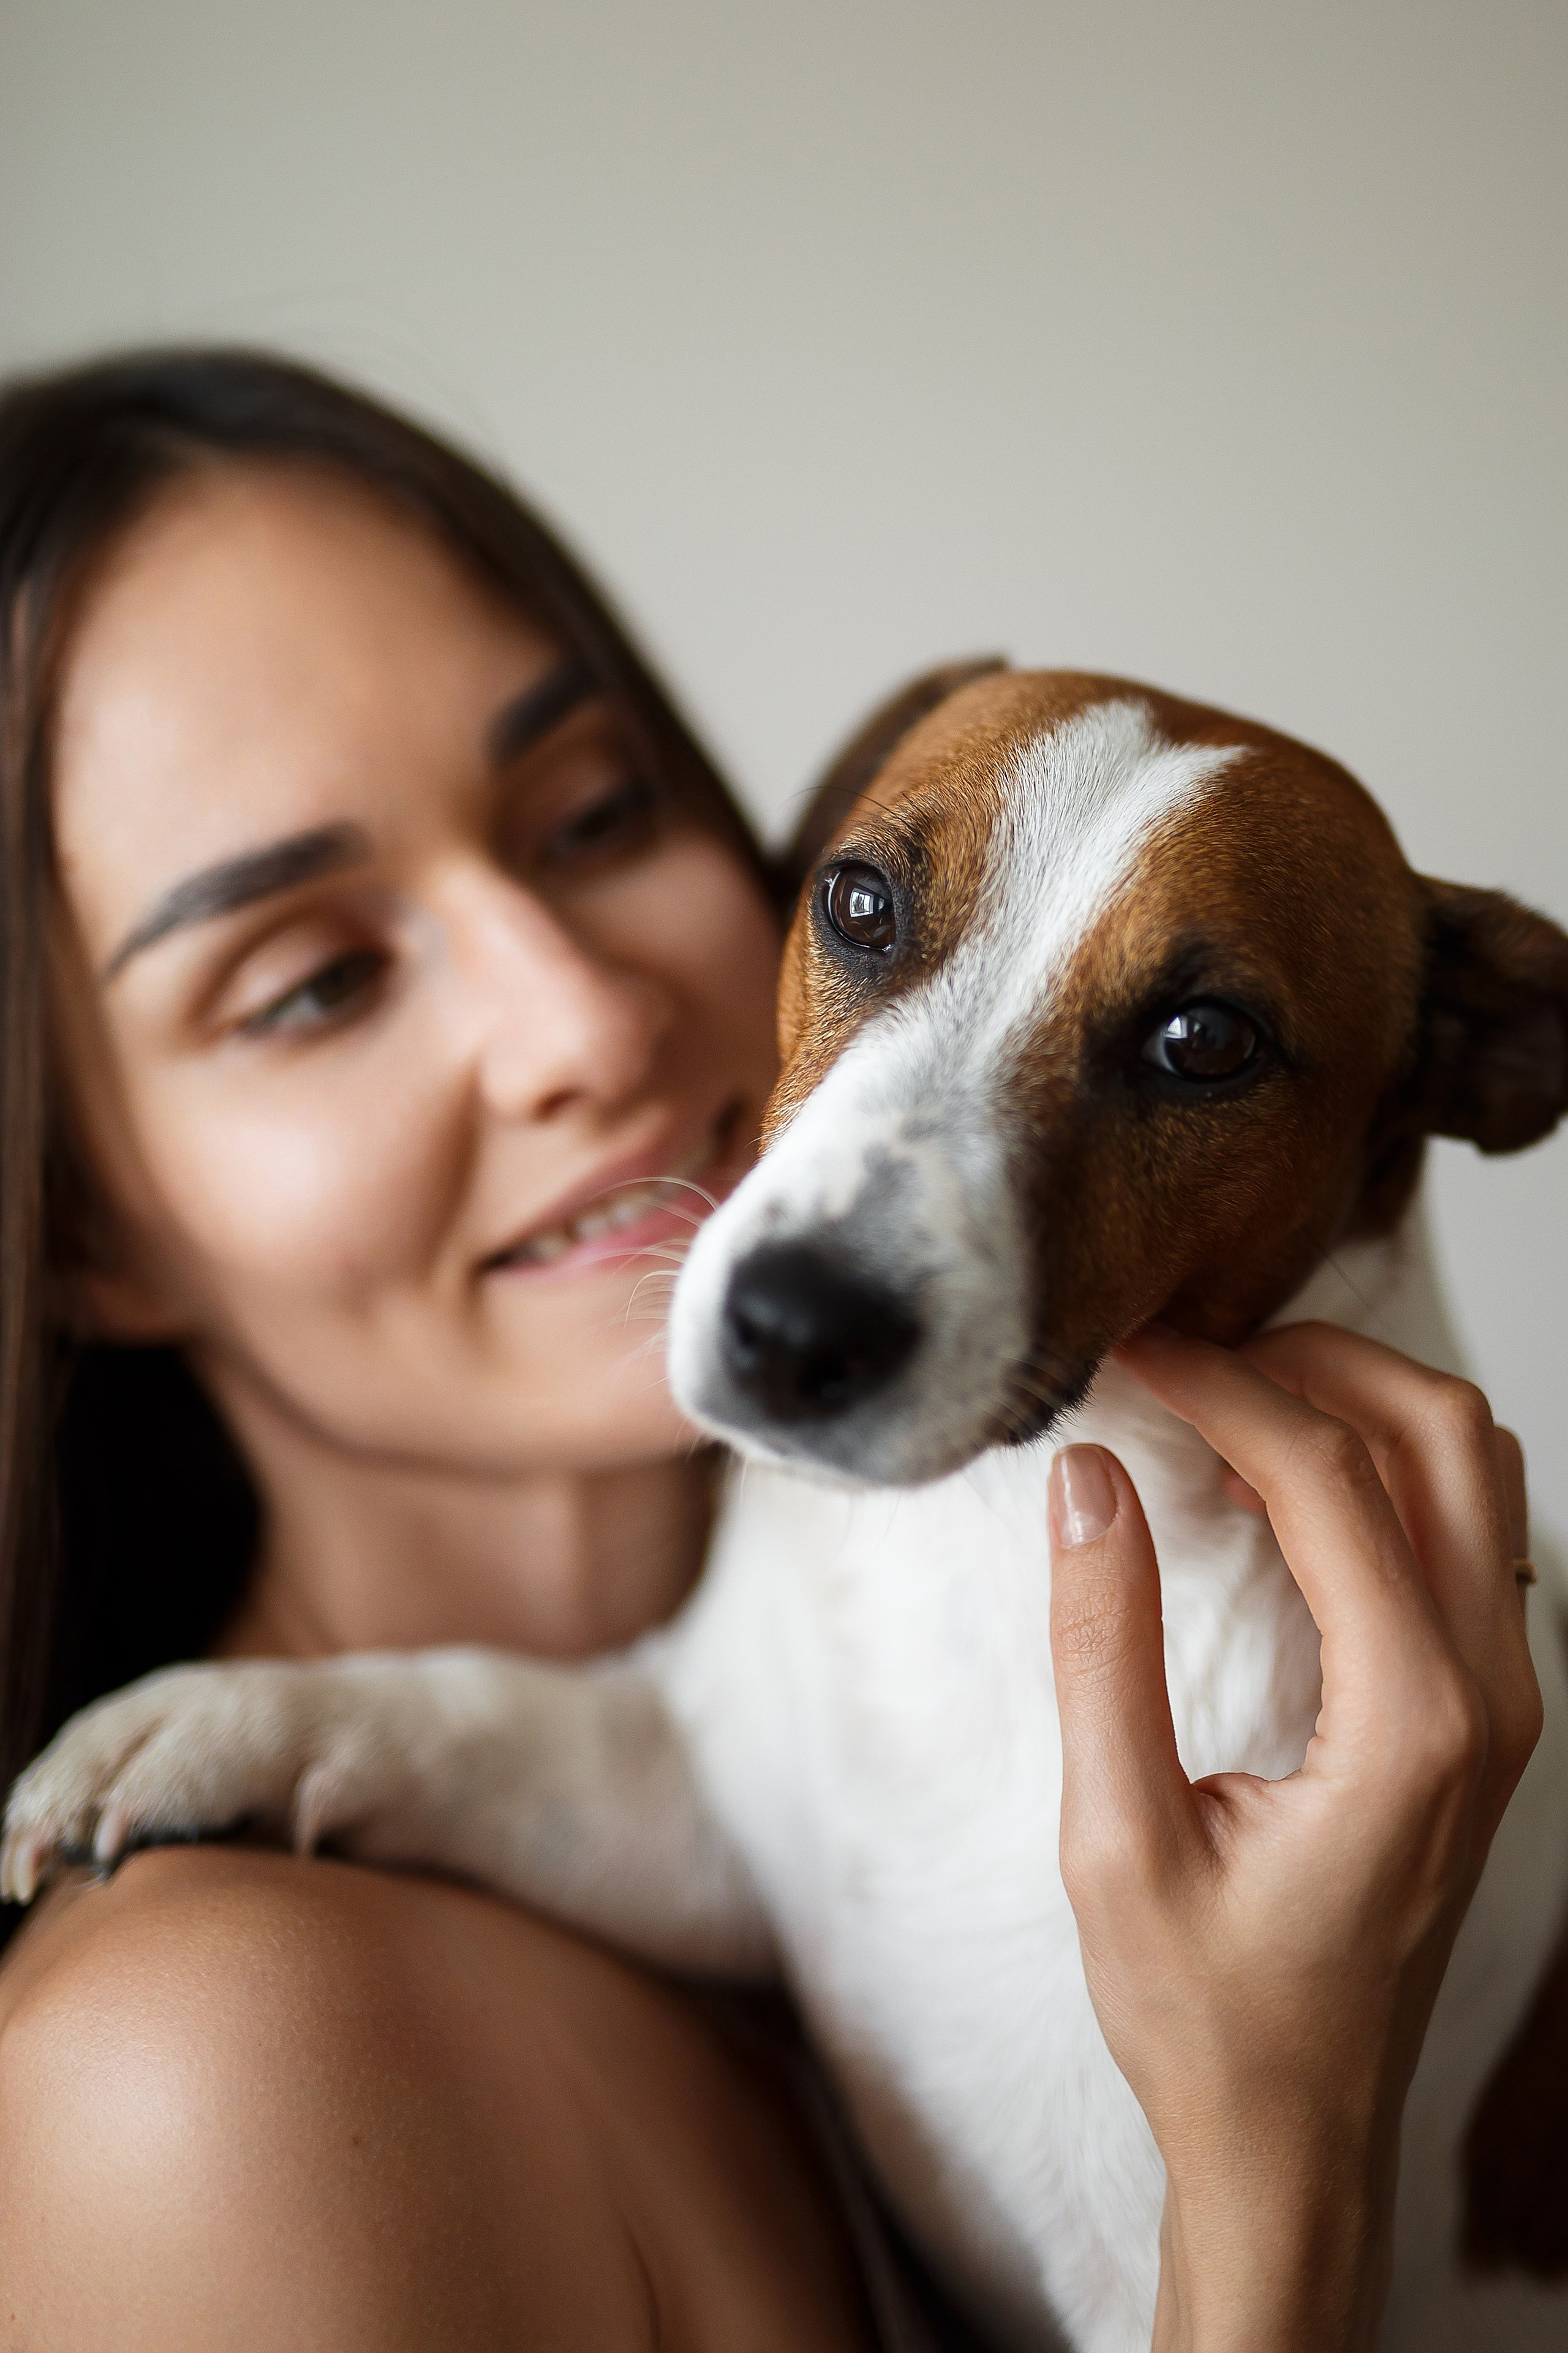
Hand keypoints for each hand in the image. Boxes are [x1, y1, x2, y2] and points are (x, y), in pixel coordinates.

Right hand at [1046, 1321, 1540, 2352]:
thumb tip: (1088, 1477)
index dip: (1220, 1383)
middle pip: (1443, 1433)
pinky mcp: (1480, 1714)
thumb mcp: (1116, 1838)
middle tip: (1184, 1356)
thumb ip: (1104, 1646)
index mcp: (1411, 1722)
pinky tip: (1278, 1481)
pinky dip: (1382, 1467)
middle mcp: (1487, 1696)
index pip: (1330, 1476)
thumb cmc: (1205, 2014)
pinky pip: (1466, 1532)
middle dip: (1312, 1360)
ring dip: (1360, 1402)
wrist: (1297, 2139)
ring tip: (1227, 1398)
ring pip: (1475, 1469)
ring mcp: (1502, 1703)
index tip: (1126, 1350)